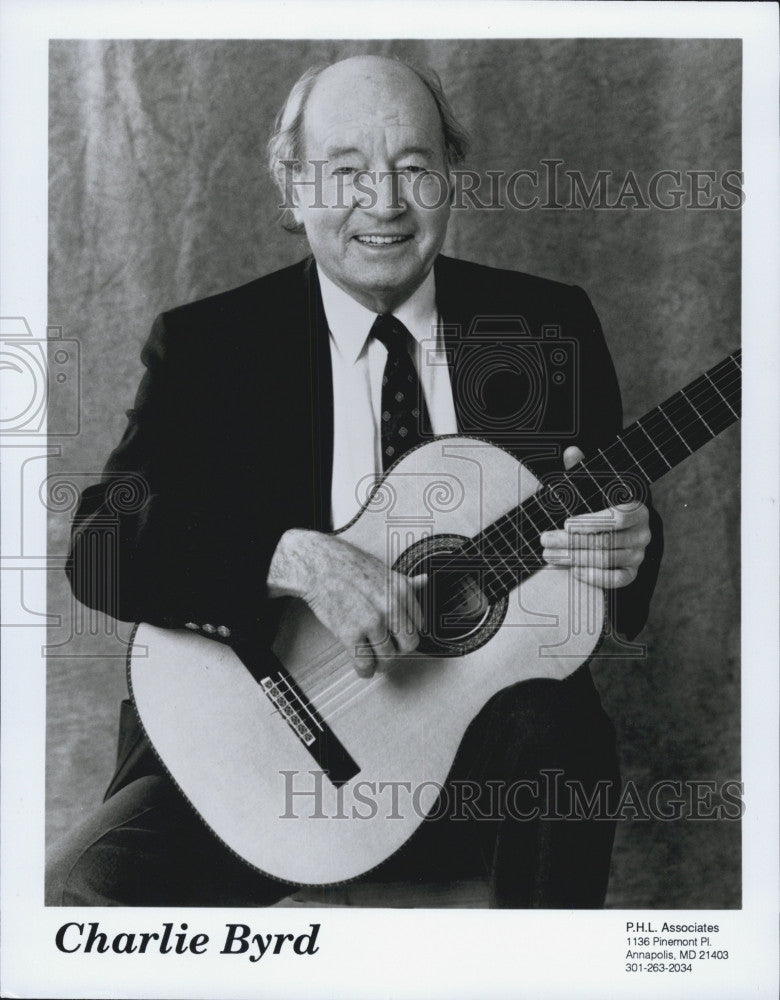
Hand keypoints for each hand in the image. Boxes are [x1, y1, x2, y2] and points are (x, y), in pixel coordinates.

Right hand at [267, 529, 425, 677]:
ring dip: (380, 663)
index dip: (406, 633)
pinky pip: (365, 663)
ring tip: (372, 658)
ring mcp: (371, 621)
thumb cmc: (348, 566)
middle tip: (386, 651)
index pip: (419, 626)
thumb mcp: (384, 570)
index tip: (397, 637)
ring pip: (388, 658)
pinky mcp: (350, 633)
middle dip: (398, 651)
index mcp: (402, 590)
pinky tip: (362, 667)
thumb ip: (405, 582)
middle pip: (408, 646)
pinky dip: (364, 670)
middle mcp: (391, 606)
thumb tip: (423, 581)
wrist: (317, 565)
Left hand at [540, 447, 651, 588]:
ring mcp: (639, 554)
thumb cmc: (602, 507)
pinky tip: (574, 571)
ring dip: (574, 558)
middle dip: (570, 542)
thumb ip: (582, 471)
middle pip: (606, 541)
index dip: (590, 523)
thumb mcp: (593, 488)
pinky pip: (617, 579)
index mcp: (637, 509)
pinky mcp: (632, 572)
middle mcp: (643, 533)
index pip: (617, 518)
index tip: (565, 523)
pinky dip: (595, 576)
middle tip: (545, 540)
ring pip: (606, 559)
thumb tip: (571, 451)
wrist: (620, 532)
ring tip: (549, 555)